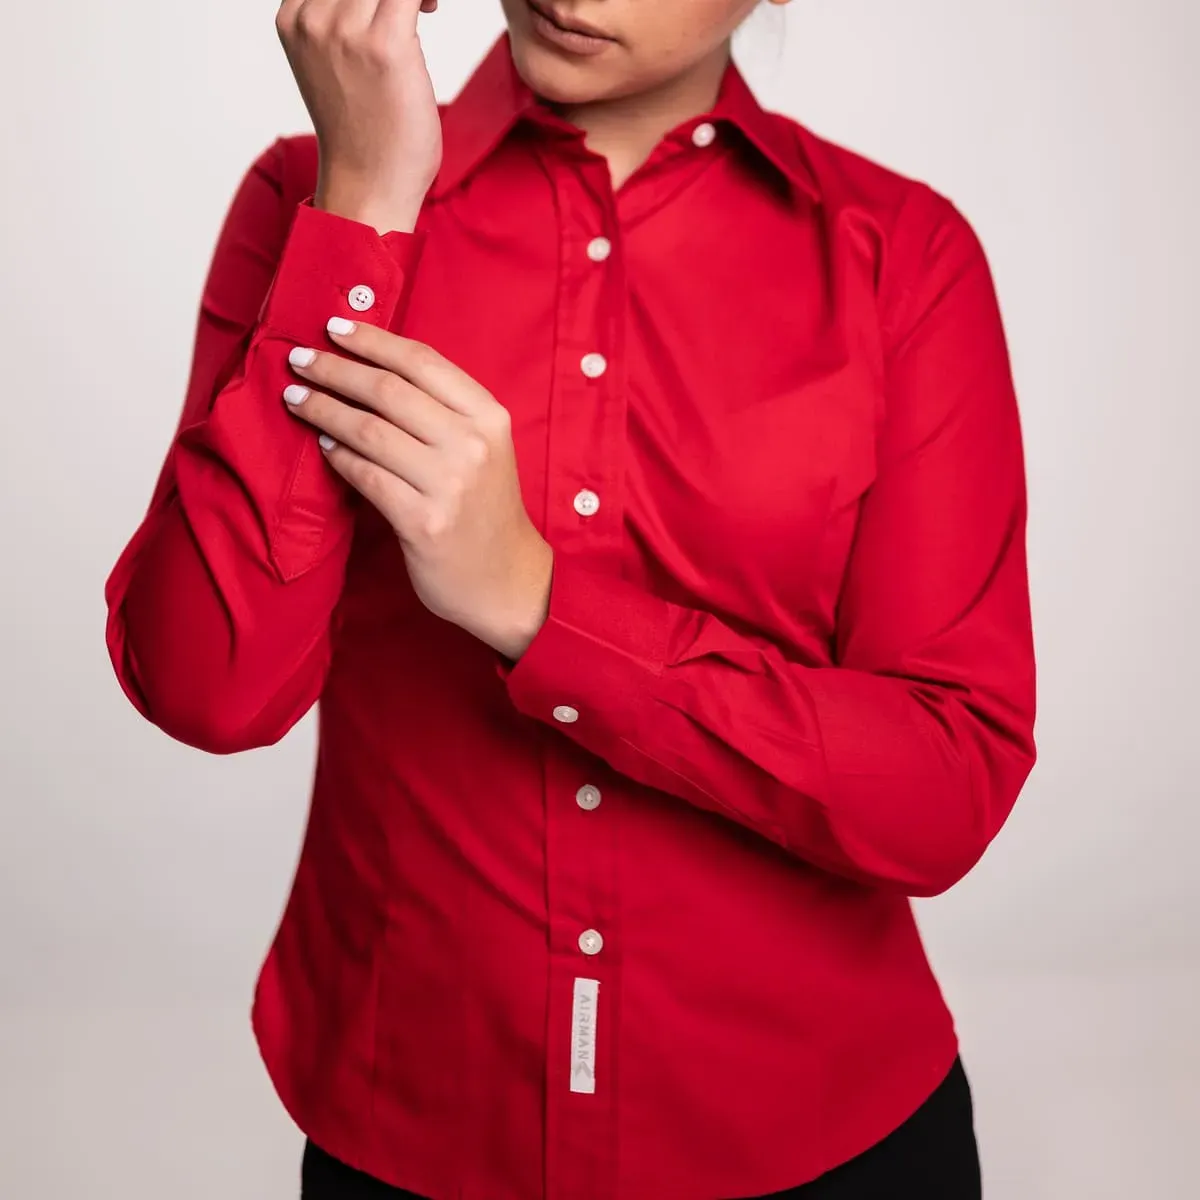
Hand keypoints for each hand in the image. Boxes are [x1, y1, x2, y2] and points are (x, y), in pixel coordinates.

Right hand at [275, 0, 443, 231]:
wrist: (368, 186)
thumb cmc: (362, 136)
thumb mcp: (332, 66)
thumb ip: (340, 25)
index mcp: (294, 20)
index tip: (391, 3)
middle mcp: (313, 19)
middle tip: (414, 5)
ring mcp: (345, 30)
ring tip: (423, 8)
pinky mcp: (385, 44)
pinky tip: (430, 8)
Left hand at [283, 320, 553, 659]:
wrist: (508, 581)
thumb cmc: (487, 510)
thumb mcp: (484, 449)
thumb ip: (444, 410)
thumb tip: (373, 367)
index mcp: (489, 418)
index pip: (422, 362)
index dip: (372, 340)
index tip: (334, 327)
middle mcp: (472, 445)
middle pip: (388, 391)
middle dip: (335, 370)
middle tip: (299, 360)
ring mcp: (449, 485)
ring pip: (369, 431)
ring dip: (324, 410)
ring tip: (297, 399)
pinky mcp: (424, 523)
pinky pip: (365, 477)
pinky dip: (338, 457)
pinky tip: (322, 446)